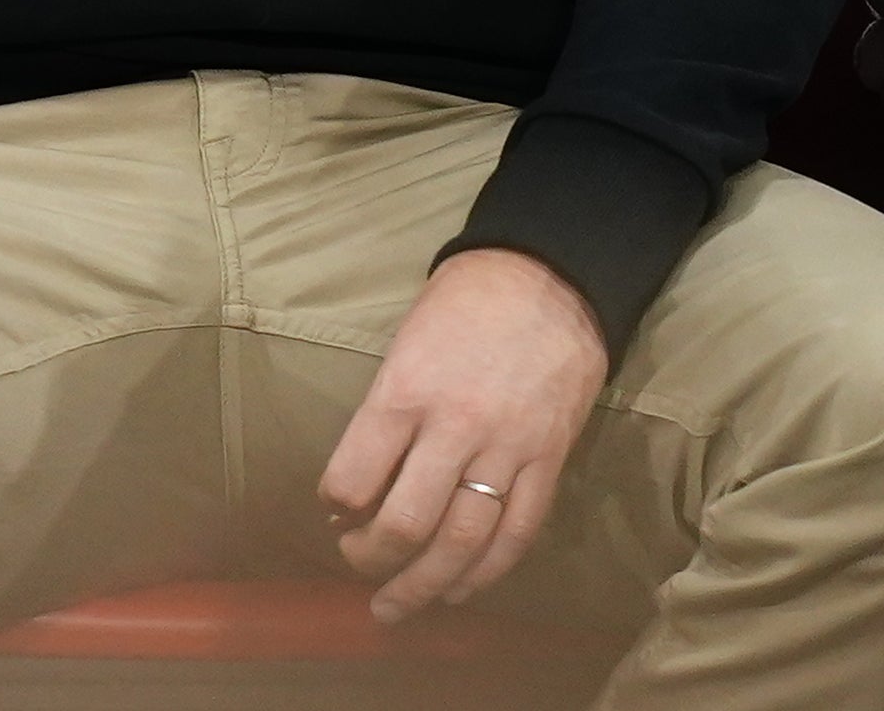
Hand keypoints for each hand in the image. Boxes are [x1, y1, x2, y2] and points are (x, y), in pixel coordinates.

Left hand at [320, 248, 608, 622]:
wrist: (551, 277)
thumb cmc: (464, 303)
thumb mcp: (405, 343)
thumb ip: (384, 411)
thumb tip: (358, 479)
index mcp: (406, 391)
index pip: (354, 475)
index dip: (335, 506)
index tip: (333, 512)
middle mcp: (454, 427)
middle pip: (405, 522)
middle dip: (371, 558)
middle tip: (357, 564)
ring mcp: (506, 449)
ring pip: (462, 542)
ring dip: (424, 584)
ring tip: (396, 606)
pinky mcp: (549, 461)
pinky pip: (517, 533)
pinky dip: (486, 572)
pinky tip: (460, 590)